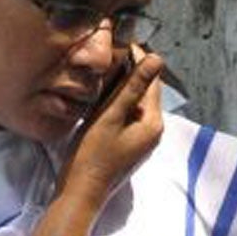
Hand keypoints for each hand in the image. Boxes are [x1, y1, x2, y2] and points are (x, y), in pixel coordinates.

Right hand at [21, 48, 168, 235]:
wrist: (80, 194)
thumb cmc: (92, 156)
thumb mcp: (110, 117)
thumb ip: (133, 87)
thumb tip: (156, 57)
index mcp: (153, 123)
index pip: (152, 81)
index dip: (138, 59)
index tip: (121, 42)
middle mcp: (153, 131)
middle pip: (144, 92)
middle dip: (129, 72)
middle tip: (108, 53)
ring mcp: (141, 141)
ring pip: (134, 105)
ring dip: (121, 88)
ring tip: (101, 72)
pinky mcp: (128, 147)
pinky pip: (126, 117)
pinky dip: (116, 104)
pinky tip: (100, 98)